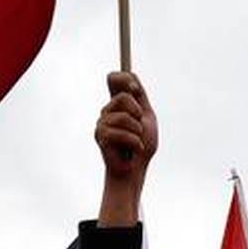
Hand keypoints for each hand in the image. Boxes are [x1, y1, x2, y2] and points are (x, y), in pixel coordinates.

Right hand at [95, 72, 156, 224]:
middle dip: (137, 112)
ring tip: (137, 142)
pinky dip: (133, 141)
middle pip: (123, 96)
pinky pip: (120, 132)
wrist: (135, 170)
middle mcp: (108, 110)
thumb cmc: (142, 146)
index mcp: (119, 104)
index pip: (115, 79)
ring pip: (123, 116)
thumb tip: (132, 80)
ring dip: (137, 131)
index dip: (124, 78)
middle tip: (140, 128)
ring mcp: (102, 122)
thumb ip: (140, 99)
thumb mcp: (147, 118)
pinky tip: (134, 149)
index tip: (135, 88)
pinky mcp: (100, 135)